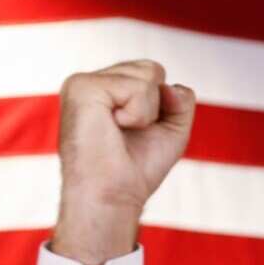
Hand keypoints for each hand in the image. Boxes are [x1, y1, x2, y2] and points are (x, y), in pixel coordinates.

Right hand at [53, 59, 195, 264]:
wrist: (113, 195)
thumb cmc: (137, 169)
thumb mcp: (172, 130)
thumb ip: (181, 100)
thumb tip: (170, 85)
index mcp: (106, 89)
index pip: (153, 73)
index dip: (162, 106)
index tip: (139, 133)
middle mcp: (92, 82)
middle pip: (153, 69)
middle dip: (156, 106)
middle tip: (130, 133)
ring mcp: (83, 82)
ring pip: (148, 74)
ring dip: (147, 112)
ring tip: (120, 131)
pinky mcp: (82, 87)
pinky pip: (137, 87)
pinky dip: (137, 114)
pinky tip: (114, 128)